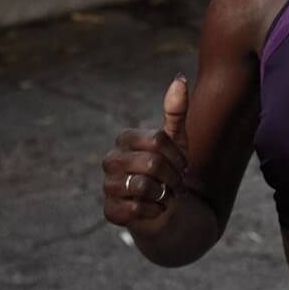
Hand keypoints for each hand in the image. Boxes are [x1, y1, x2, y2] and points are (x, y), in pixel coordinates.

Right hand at [102, 74, 189, 231]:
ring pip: (143, 187)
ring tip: (163, 194)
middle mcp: (110, 160)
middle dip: (173, 177)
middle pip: (153, 164)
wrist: (165, 205)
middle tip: (173, 183)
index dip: (178, 156)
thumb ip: (177, 111)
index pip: (159, 141)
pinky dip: (154, 211)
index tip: (181, 164)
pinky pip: (136, 209)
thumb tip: (180, 78)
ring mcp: (107, 185)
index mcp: (125, 139)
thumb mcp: (178, 140)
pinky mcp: (110, 210)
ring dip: (164, 194)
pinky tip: (153, 209)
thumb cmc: (170, 169)